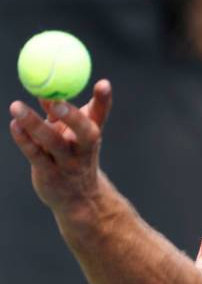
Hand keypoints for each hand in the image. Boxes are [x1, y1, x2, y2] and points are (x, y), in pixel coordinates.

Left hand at [9, 79, 111, 213]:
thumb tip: (45, 92)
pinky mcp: (50, 174)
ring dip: (34, 124)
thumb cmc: (76, 157)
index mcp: (92, 134)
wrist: (79, 199)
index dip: (103, 100)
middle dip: (72, 116)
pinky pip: (35, 154)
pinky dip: (23, 139)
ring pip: (53, 142)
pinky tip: (15, 126)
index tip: (104, 84)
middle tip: (54, 100)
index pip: (100, 114)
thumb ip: (65, 112)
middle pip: (84, 131)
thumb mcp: (78, 134)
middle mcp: (84, 149)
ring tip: (16, 106)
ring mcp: (68, 163)